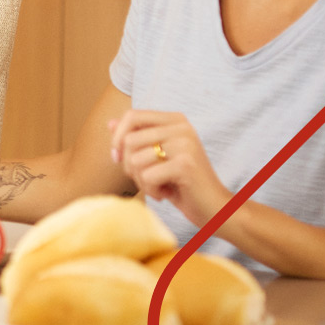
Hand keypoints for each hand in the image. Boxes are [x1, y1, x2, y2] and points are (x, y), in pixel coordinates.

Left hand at [108, 110, 230, 218]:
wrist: (215, 208)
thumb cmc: (182, 184)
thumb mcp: (156, 159)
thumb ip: (136, 139)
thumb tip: (110, 123)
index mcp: (175, 120)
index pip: (132, 116)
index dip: (117, 138)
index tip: (118, 158)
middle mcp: (182, 127)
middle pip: (130, 140)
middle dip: (129, 166)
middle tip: (145, 179)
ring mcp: (185, 144)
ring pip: (136, 160)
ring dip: (141, 181)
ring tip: (158, 187)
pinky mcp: (185, 164)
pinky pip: (147, 176)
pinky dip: (151, 191)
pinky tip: (165, 194)